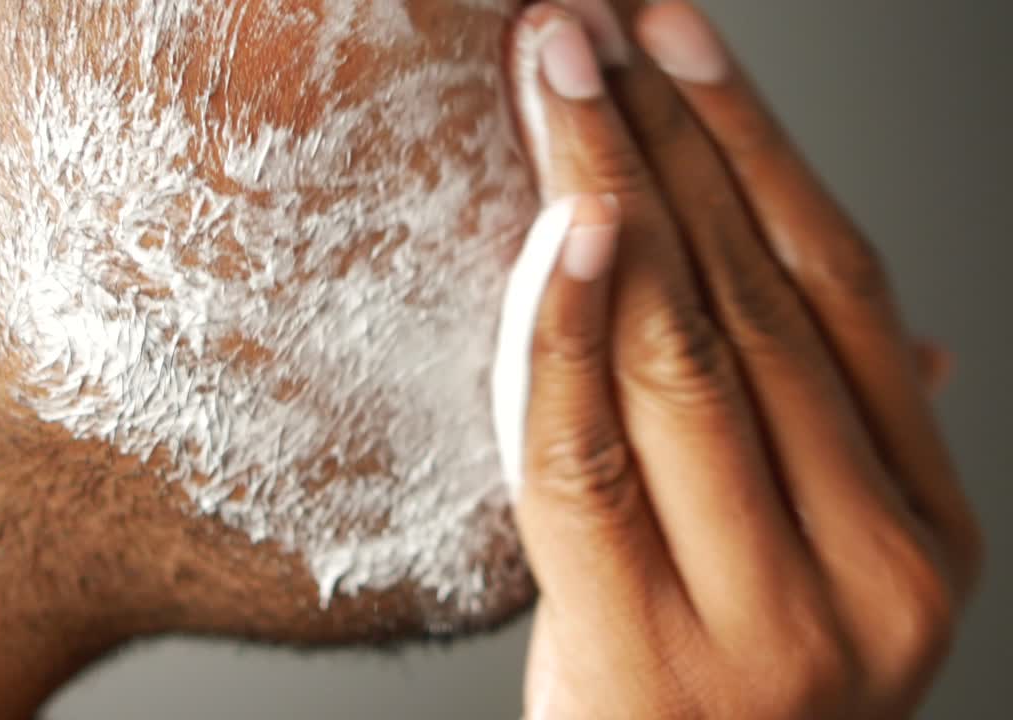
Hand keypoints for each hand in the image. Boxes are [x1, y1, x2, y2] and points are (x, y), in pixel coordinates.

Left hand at [493, 2, 983, 717]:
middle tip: (596, 25)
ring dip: (614, 192)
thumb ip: (841, 455)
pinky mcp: (649, 648)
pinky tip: (562, 223)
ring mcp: (771, 611)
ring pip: (686, 354)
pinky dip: (570, 327)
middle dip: (670, 138)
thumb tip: (894, 336)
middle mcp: (872, 562)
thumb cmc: (720, 704)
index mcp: (920, 528)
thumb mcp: (816, 578)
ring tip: (559, 79)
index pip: (839, 290)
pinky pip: (591, 453)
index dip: (757, 145)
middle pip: (758, 298)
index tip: (683, 40)